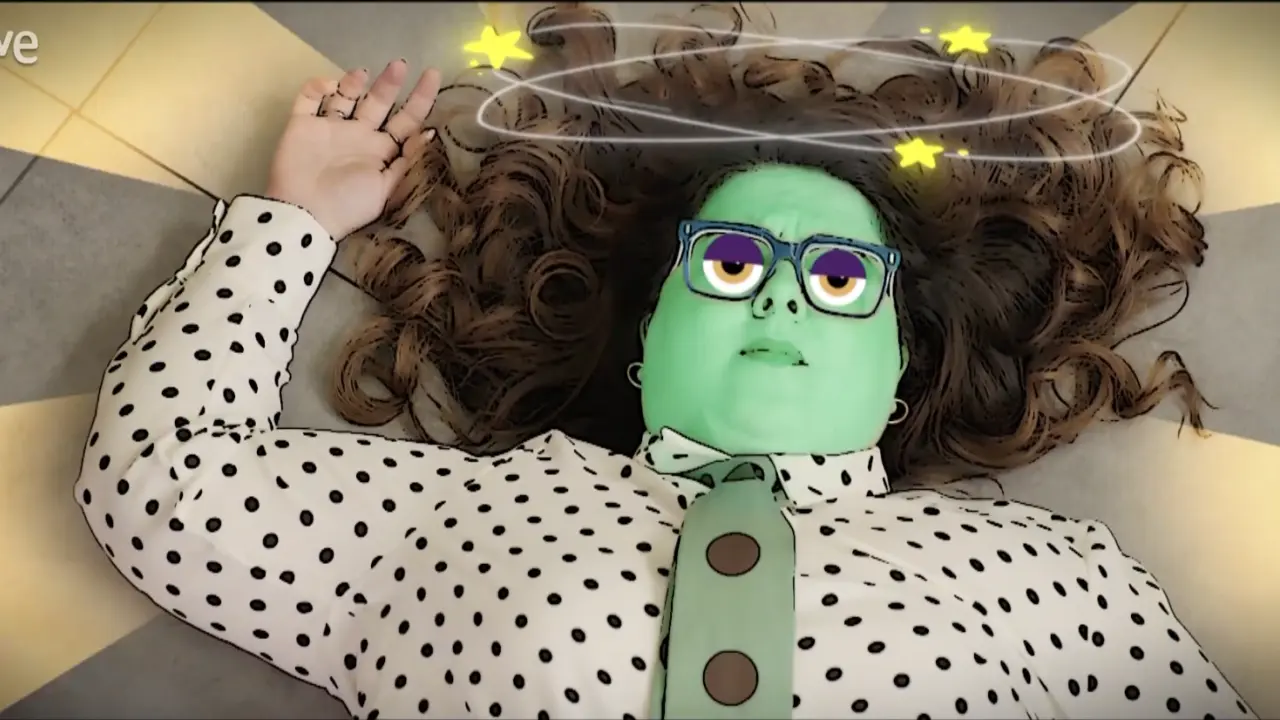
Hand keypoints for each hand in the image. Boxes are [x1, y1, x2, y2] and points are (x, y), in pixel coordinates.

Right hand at [266, 60, 440, 239]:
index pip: (406, 121)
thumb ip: (408, 161)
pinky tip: (329, 86)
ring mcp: (330, 129)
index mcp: (381, 151)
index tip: (432, 75)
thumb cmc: (349, 205)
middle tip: (400, 65)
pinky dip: (317, 87)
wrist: (304, 214)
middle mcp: (358, 136)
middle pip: (378, 103)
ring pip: (344, 96)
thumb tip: (431, 133)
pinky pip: (308, 99)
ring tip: (362, 73)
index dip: (420, 99)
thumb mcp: (387, 189)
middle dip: (390, 84)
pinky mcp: (302, 125)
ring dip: (353, 82)